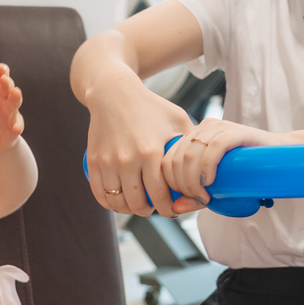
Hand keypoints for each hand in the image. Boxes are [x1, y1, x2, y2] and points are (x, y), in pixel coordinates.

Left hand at [0, 64, 23, 151]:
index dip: (1, 71)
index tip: (1, 68)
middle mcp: (2, 98)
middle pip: (7, 87)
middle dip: (7, 82)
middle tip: (4, 79)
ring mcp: (10, 111)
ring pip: (15, 102)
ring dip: (15, 97)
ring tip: (15, 93)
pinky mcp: (14, 125)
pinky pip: (17, 125)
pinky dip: (17, 126)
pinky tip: (15, 128)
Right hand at [84, 69, 193, 216]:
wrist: (113, 93)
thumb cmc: (151, 107)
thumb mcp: (177, 119)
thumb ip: (192, 142)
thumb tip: (209, 164)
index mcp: (151, 152)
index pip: (160, 196)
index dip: (168, 209)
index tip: (173, 210)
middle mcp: (127, 160)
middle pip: (138, 204)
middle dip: (149, 211)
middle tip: (155, 208)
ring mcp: (108, 162)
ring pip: (117, 202)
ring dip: (129, 209)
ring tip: (138, 205)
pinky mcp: (94, 161)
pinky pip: (99, 194)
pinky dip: (109, 204)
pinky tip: (119, 202)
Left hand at [160, 119, 277, 209]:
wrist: (278, 157)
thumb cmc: (246, 172)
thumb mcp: (216, 185)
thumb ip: (194, 196)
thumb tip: (175, 209)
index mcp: (194, 136)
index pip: (168, 158)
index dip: (170, 182)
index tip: (184, 198)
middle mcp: (203, 128)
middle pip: (178, 158)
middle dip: (182, 184)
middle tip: (197, 199)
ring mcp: (220, 127)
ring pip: (192, 154)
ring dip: (193, 180)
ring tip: (205, 195)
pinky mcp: (237, 131)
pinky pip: (215, 147)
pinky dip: (207, 167)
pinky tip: (210, 181)